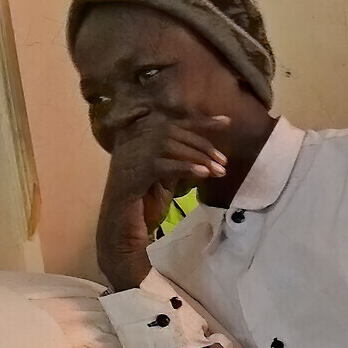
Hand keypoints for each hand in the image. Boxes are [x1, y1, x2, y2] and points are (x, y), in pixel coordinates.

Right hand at [95, 112, 229, 289]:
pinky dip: (185, 167)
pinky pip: (163, 164)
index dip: (201, 121)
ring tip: (219, 170)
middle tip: (223, 160)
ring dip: (198, 157)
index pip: (174, 122)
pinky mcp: (132, 173)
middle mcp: (130, 141)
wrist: (120, 227)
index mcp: (138, 138)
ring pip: (168, 145)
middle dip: (203, 144)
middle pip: (173, 131)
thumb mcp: (167, 175)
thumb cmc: (144, 202)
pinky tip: (204, 174)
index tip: (226, 122)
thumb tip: (207, 152)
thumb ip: (180, 159)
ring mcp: (129, 156)